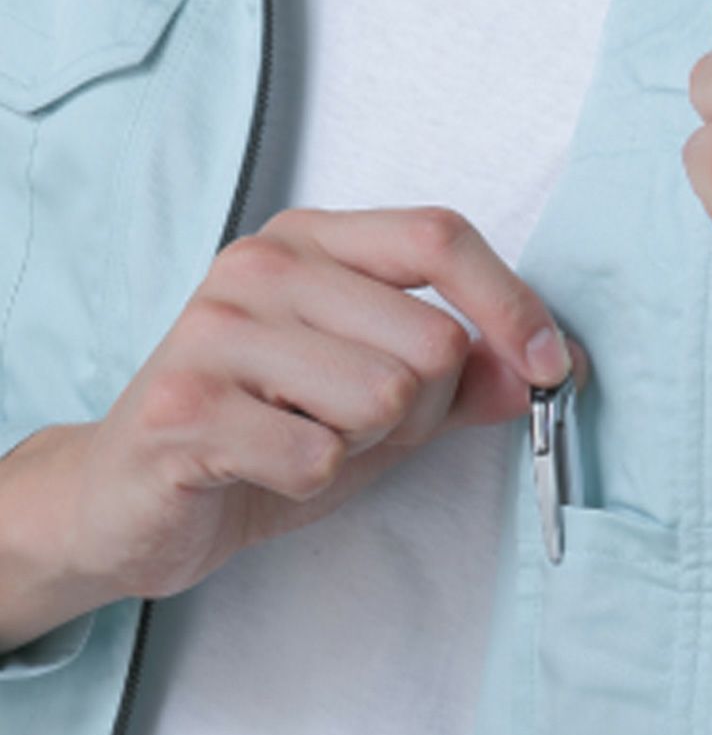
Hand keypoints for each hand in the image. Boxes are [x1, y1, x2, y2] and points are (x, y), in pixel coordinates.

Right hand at [0, 207, 577, 647]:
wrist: (134, 497)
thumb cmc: (265, 435)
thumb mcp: (382, 402)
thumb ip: (465, 378)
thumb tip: (556, 366)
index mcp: (313, 242)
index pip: (440, 237)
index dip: (513, 305)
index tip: (553, 366)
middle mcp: (261, 265)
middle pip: (431, 342)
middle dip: (420, 411)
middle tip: (354, 424)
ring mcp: (215, 329)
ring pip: (384, 399)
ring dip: (363, 446)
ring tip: (301, 439)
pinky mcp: (186, 405)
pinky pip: (320, 456)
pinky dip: (311, 482)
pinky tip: (262, 468)